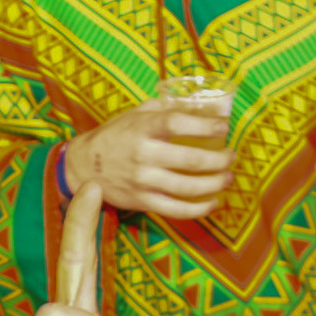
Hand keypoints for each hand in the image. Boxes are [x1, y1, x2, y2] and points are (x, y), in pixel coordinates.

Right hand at [62, 99, 233, 218]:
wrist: (84, 166)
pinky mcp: (142, 201)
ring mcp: (143, 181)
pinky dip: (200, 209)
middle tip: (231, 156)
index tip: (224, 126)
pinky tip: (213, 202)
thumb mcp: (134, 115)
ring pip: (189, 187)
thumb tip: (199, 106)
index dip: (206, 125)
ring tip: (227, 177)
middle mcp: (143, 154)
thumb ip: (163, 110)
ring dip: (216, 183)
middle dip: (220, 159)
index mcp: (142, 128)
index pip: (178, 123)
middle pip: (191, 159)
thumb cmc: (113, 137)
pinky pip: (177, 209)